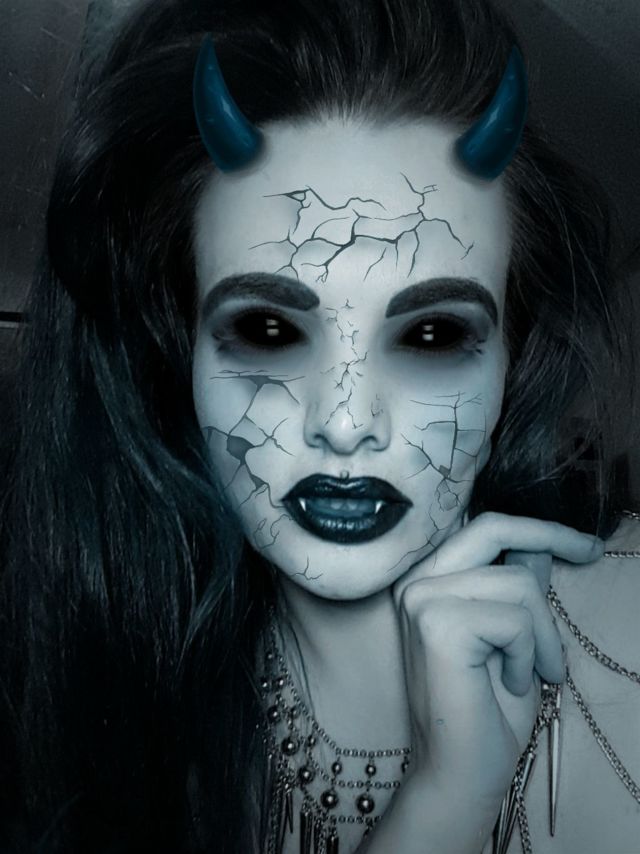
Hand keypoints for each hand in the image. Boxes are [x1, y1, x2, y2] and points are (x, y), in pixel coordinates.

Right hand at [392, 512, 601, 804]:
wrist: (460, 772)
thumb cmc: (487, 708)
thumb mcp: (511, 635)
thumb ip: (514, 588)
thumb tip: (538, 545)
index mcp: (426, 580)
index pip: (482, 527)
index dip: (535, 526)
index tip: (582, 542)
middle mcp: (415, 582)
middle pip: (494, 529)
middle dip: (550, 535)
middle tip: (590, 552)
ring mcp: (421, 599)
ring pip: (516, 582)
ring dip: (542, 634)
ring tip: (534, 673)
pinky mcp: (437, 625)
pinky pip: (514, 619)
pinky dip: (528, 655)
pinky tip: (511, 684)